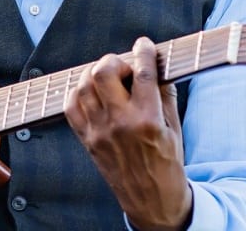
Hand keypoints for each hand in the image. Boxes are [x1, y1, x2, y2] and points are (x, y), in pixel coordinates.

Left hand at [64, 37, 191, 230]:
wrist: (152, 200)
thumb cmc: (167, 166)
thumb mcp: (174, 129)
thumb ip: (166, 96)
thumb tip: (159, 69)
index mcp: (148, 119)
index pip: (142, 73)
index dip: (143, 52)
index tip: (144, 45)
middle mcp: (120, 123)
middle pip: (103, 73)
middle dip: (114, 61)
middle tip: (125, 67)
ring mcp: (99, 132)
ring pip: (83, 86)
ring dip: (95, 74)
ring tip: (109, 78)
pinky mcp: (87, 140)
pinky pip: (71, 106)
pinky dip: (78, 92)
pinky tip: (92, 92)